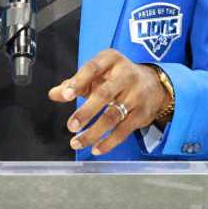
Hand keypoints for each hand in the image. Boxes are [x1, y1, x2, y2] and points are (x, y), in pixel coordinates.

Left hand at [48, 49, 171, 155]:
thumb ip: (75, 84)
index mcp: (111, 59)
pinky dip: (109, 142)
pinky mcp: (142, 113)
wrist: (153, 84)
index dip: (79, 81)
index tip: (66, 96)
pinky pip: (124, 130)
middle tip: (71, 126)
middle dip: (86, 112)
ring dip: (94, 132)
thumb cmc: (116, 78)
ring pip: (113, 116)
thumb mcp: (97, 74)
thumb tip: (54, 94)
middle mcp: (126, 75)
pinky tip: (96, 149)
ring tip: (77, 142)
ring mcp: (136, 95)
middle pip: (104, 94)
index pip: (93, 68)